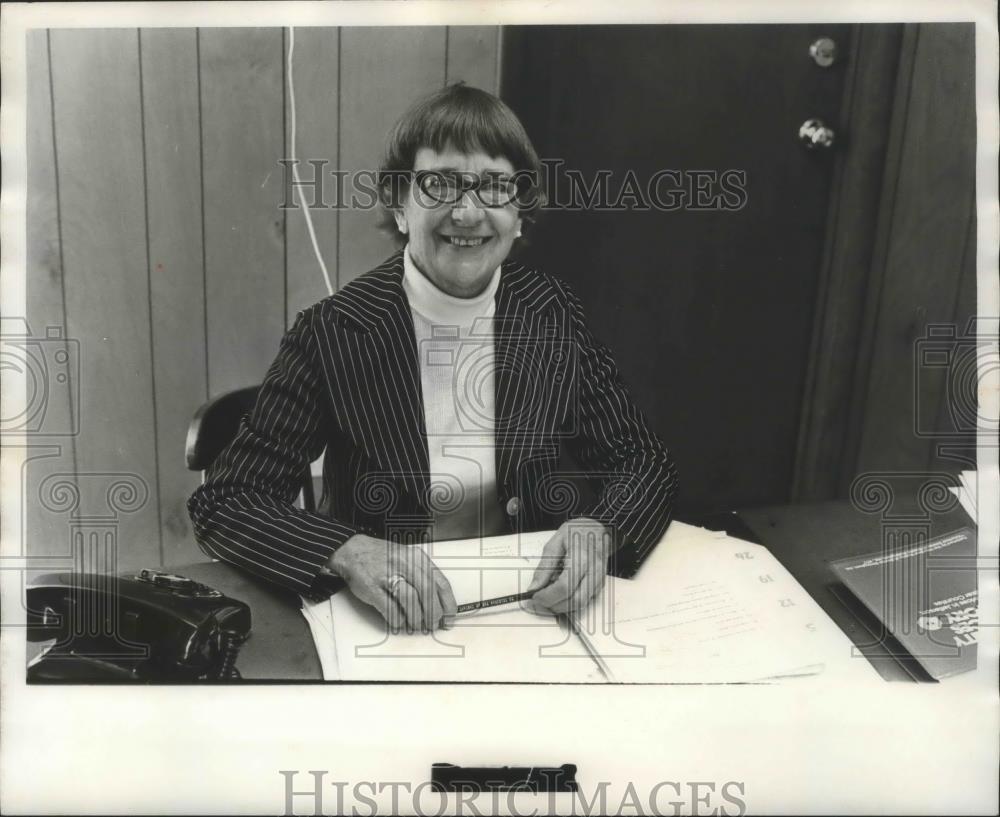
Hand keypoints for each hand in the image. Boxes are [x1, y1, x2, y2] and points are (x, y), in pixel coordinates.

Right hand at [329, 534, 456, 632]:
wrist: (353, 550)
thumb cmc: (384, 558)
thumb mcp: (408, 559)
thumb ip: (424, 577)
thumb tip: (439, 604)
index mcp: (417, 558)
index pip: (440, 583)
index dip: (448, 603)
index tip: (450, 617)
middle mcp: (404, 564)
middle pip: (427, 592)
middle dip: (433, 614)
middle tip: (433, 625)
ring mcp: (387, 575)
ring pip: (410, 600)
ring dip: (416, 618)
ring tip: (416, 625)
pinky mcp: (373, 587)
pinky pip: (390, 608)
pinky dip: (397, 619)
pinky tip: (399, 622)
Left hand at [526, 518, 610, 613]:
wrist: (597, 529)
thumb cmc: (577, 531)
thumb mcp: (555, 542)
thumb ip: (545, 567)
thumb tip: (534, 587)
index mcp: (581, 557)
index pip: (564, 586)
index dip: (548, 596)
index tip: (535, 596)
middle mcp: (594, 570)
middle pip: (574, 600)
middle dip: (554, 605)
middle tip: (540, 599)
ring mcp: (599, 579)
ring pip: (581, 604)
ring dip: (562, 606)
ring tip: (549, 596)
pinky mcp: (600, 584)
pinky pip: (585, 601)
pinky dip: (571, 602)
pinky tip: (561, 593)